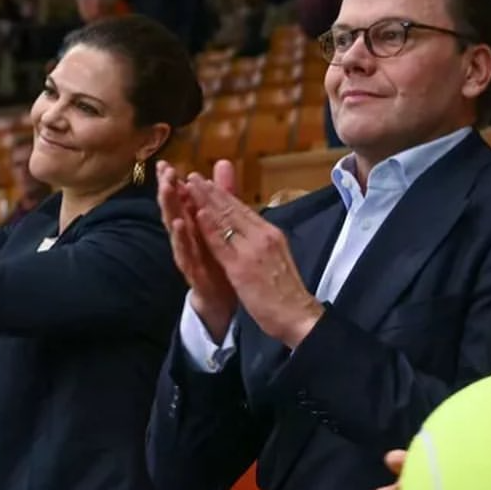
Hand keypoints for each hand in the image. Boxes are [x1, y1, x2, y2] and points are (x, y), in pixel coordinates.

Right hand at [156, 159, 237, 339]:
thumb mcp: (222, 223)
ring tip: (166, 191)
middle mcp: (188, 237)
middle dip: (168, 190)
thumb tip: (223, 163)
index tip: (164, 164)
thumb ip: (222, 194)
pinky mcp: (194, 271)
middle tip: (163, 172)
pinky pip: (187, 253)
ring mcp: (189, 254)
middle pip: (175, 210)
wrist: (224, 297)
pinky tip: (179, 224)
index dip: (173, 182)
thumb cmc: (220, 258)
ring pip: (176, 229)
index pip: (181, 198)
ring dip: (170, 209)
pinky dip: (182, 239)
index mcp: (194, 224)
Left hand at [184, 170, 323, 348]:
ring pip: (226, 220)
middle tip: (194, 176)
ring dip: (206, 201)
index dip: (225, 195)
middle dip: (212, 191)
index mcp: (271, 234)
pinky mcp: (241, 267)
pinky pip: (222, 244)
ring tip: (191, 185)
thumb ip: (263, 242)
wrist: (298, 314)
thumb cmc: (287, 291)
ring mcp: (252, 250)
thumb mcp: (277, 257)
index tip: (209, 183)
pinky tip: (198, 213)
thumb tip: (254, 230)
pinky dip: (209, 227)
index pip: (244, 210)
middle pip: (233, 209)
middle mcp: (263, 236)